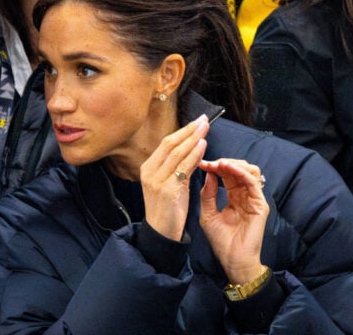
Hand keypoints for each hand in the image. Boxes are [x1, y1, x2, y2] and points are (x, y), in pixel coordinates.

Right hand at [140, 114, 208, 240]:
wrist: (161, 232)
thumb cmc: (168, 208)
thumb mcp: (169, 183)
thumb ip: (176, 166)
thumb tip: (191, 148)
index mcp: (147, 168)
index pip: (166, 144)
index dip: (182, 131)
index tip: (196, 122)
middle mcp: (149, 171)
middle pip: (170, 144)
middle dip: (189, 131)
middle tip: (203, 120)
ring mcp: (157, 180)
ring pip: (176, 153)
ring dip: (193, 139)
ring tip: (205, 128)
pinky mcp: (168, 189)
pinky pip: (183, 168)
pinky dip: (193, 155)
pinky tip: (202, 146)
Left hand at [198, 159, 268, 283]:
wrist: (233, 260)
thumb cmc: (221, 241)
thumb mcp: (208, 214)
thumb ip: (208, 194)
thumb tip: (208, 174)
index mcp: (233, 197)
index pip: (227, 175)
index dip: (215, 166)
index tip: (200, 163)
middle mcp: (245, 196)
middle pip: (239, 170)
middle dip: (223, 163)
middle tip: (209, 162)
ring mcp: (254, 199)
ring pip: (249, 172)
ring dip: (233, 164)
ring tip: (219, 164)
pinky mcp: (260, 205)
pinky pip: (253, 183)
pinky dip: (241, 173)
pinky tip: (229, 169)